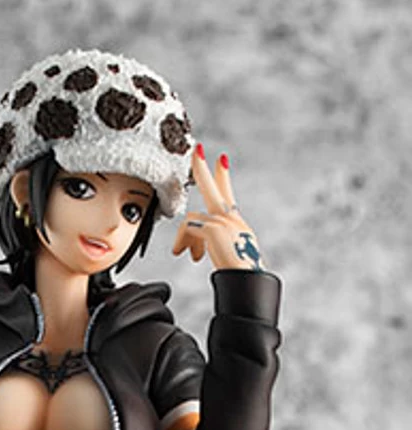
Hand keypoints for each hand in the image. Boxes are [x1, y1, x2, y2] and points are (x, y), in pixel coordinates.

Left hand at [172, 145, 267, 271]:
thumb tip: (197, 250)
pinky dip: (183, 241)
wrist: (247, 279)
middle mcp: (231, 218)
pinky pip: (188, 228)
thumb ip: (216, 246)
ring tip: (184, 253)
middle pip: (214, 187)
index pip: (227, 194)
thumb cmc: (240, 274)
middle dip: (203, 168)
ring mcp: (223, 221)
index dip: (223, 176)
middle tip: (198, 150)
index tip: (221, 159)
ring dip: (184, 237)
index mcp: (236, 223)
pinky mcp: (213, 227)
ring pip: (192, 218)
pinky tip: (189, 255)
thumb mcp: (230, 256)